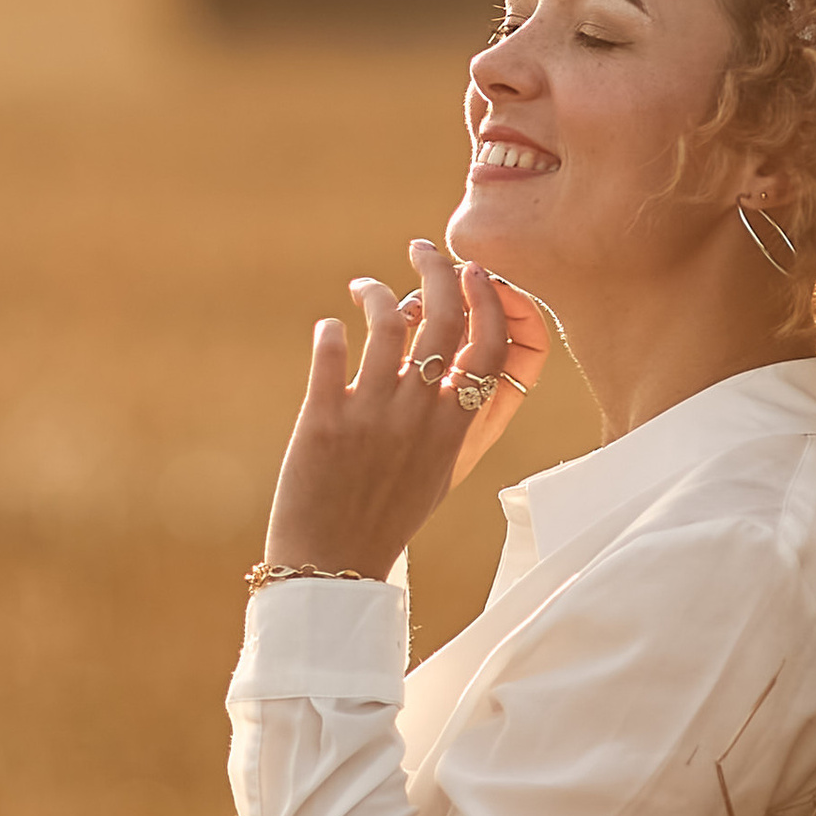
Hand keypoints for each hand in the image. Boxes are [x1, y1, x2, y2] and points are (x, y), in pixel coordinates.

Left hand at [259, 242, 551, 576]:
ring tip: (364, 289)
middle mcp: (420, 418)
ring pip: (388, 325)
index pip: (491, 348)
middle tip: (421, 250)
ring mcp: (373, 418)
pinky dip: (330, 331)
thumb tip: (463, 352)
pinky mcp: (323, 422)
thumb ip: (461, 415)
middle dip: (436, 271)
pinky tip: (329, 329)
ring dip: (377, 293)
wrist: (335, 565)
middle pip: (443, 320)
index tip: (474, 272)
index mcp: (455, 429)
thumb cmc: (389, 514)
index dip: (487, 300)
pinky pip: (330, 354)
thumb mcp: (442, 468)